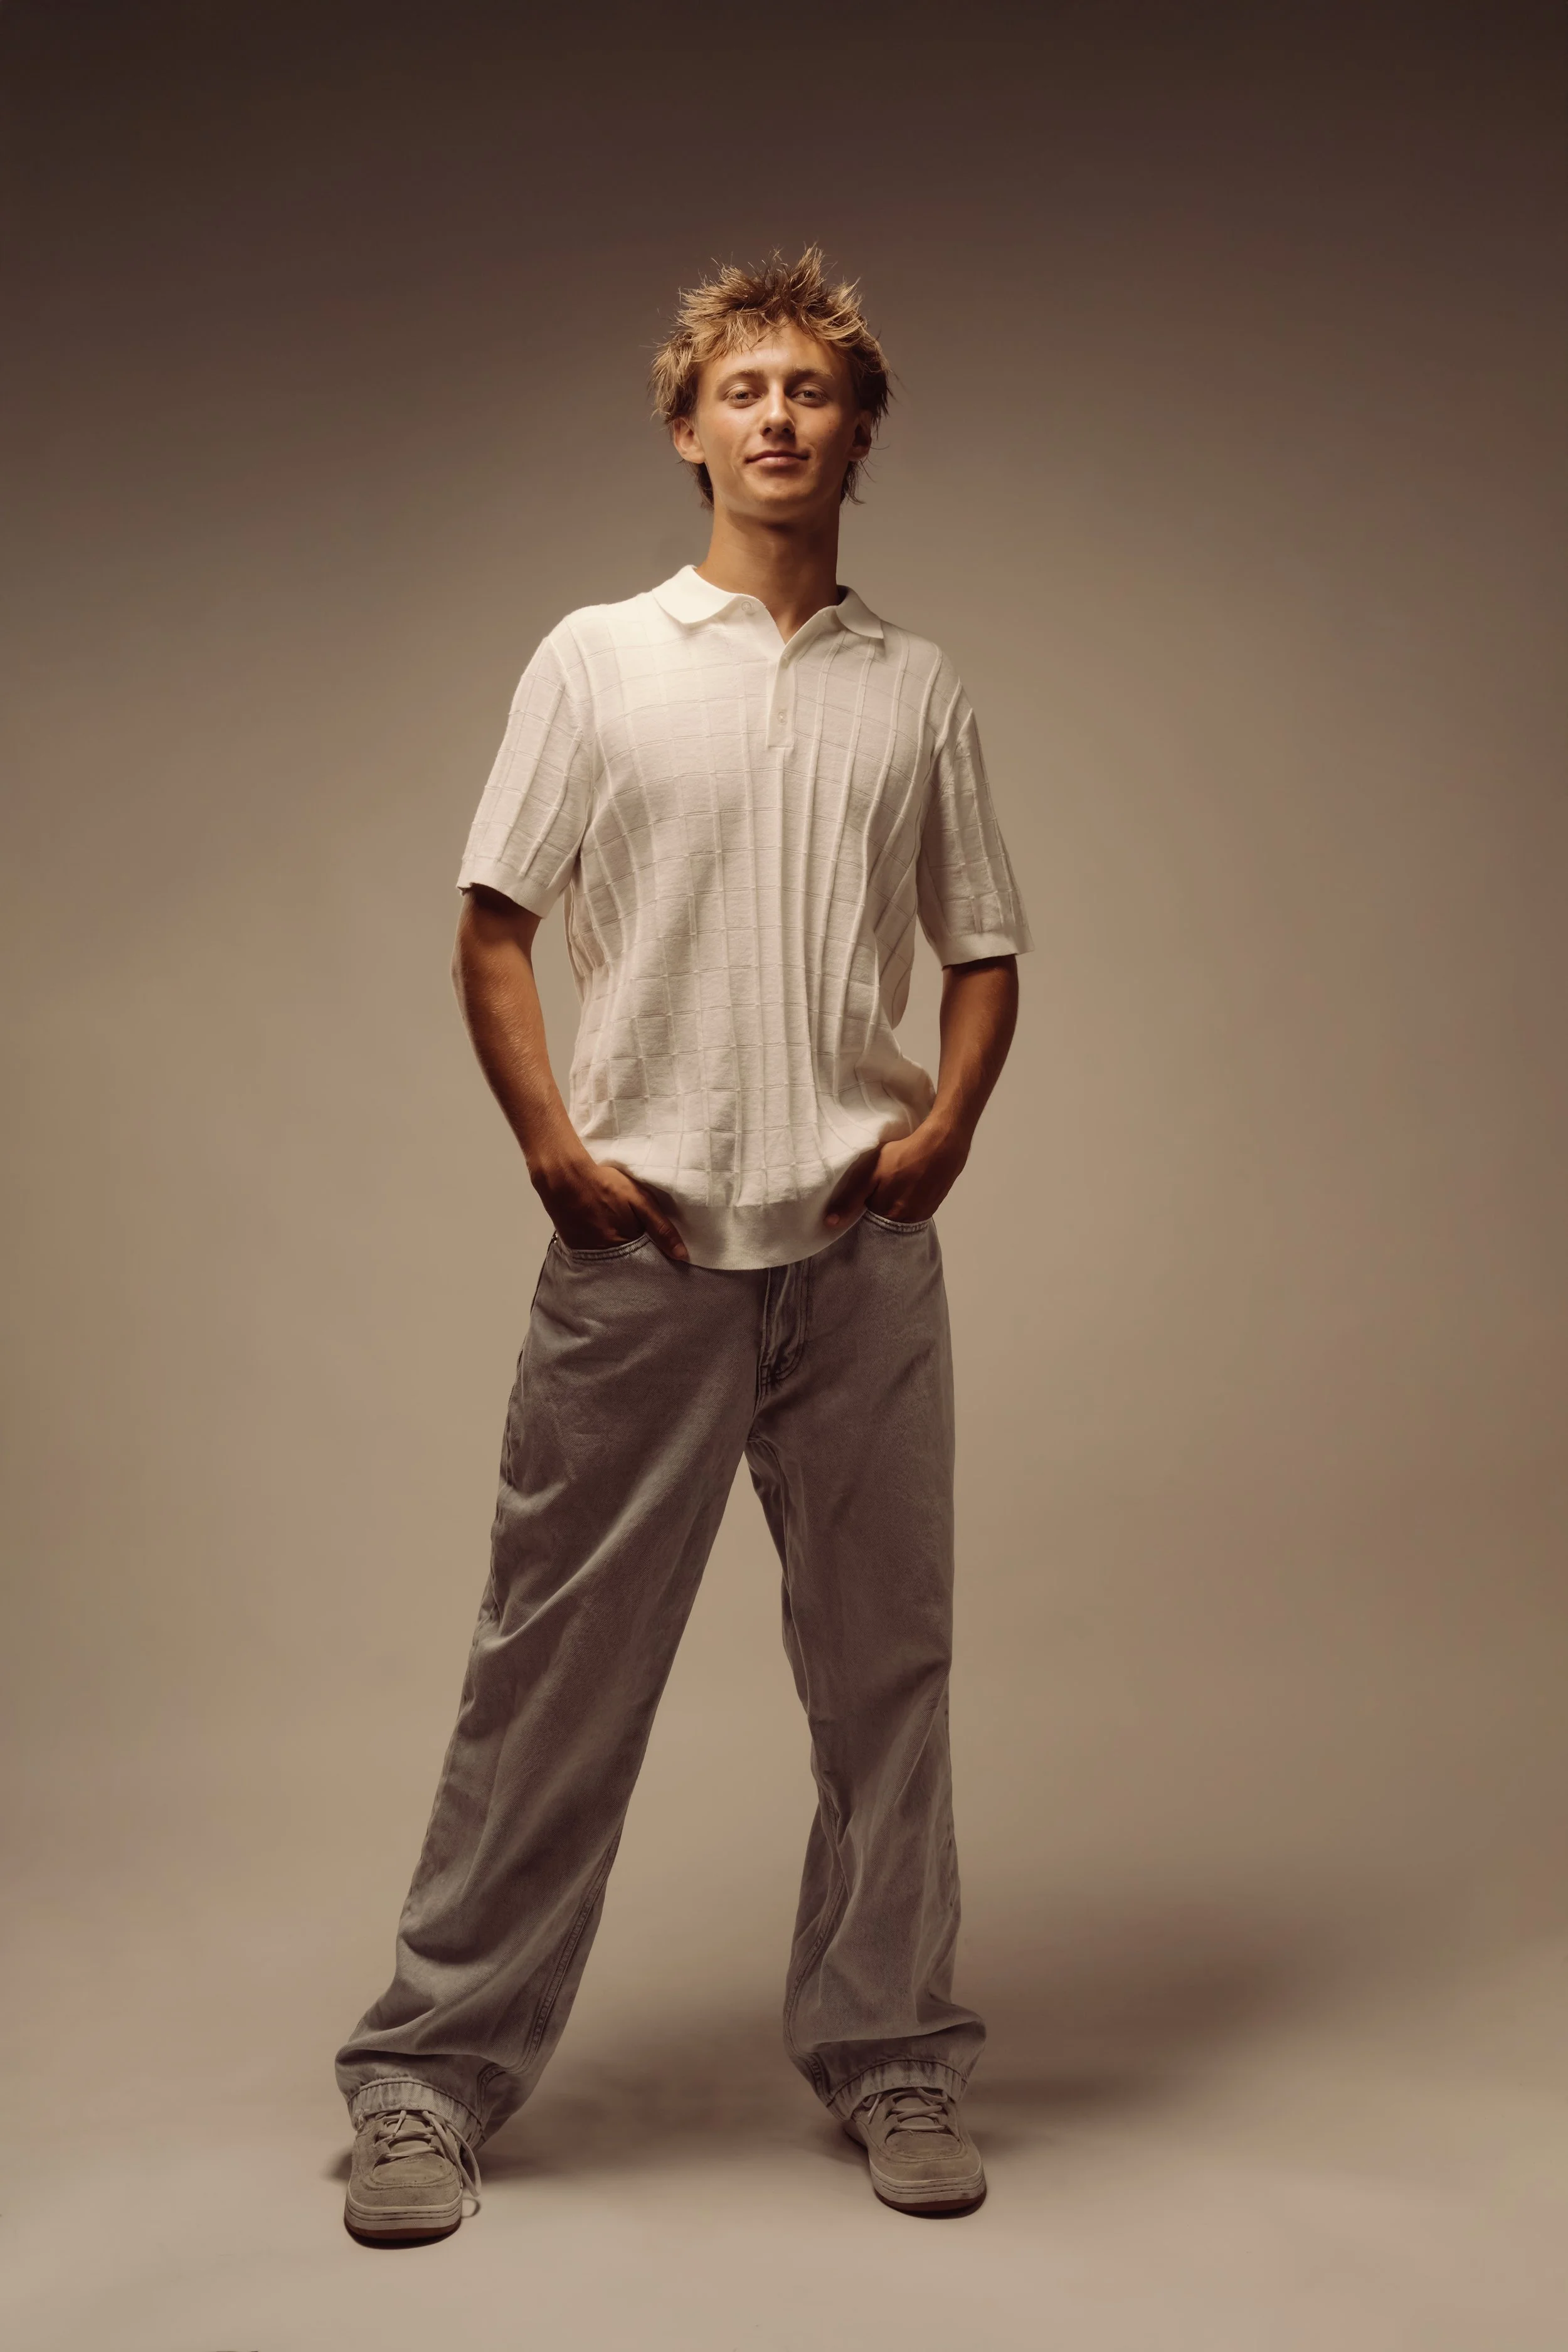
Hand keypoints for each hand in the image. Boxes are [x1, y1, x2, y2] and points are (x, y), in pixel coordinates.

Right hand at [531, 1150, 688, 1262]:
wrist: (565, 1178)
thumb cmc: (606, 1185)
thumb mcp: (640, 1200)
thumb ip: (661, 1227)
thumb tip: (682, 1255)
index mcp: (627, 1245)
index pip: (648, 1266)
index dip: (657, 1263)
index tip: (667, 1266)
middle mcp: (608, 1256)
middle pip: (629, 1269)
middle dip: (639, 1266)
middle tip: (645, 1258)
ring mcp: (590, 1254)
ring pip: (612, 1265)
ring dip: (621, 1261)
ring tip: (627, 1251)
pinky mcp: (576, 1249)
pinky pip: (595, 1259)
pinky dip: (603, 1255)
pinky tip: (607, 1244)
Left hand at [823, 1120, 967, 1231]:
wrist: (942, 1145)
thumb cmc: (903, 1156)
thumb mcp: (871, 1173)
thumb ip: (851, 1199)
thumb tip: (830, 1223)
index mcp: (888, 1216)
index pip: (867, 1223)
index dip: (861, 1211)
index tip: (861, 1199)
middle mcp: (906, 1221)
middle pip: (884, 1221)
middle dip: (877, 1209)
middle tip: (878, 1188)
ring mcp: (922, 1215)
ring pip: (900, 1216)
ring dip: (894, 1206)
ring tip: (894, 1186)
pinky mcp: (933, 1206)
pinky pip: (914, 1210)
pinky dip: (908, 1202)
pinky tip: (908, 1186)